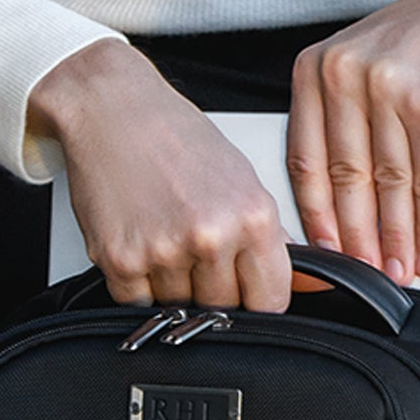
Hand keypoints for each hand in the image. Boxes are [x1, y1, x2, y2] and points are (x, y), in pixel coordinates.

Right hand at [31, 40, 290, 310]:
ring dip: (174, 288)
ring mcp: (164, 251)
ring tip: (166, 238)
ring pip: (180, 310)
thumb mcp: (244, 179)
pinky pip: (137, 304)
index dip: (260, 303)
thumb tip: (308, 284)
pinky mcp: (120, 260)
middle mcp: (212, 236)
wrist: (111, 110)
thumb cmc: (177, 138)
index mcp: (253, 216)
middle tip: (197, 252)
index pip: (271, 300)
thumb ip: (273, 237)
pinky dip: (138, 286)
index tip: (250, 296)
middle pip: (224, 309)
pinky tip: (141, 246)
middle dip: (214, 291)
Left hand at [288, 0, 419, 281]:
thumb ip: (343, 119)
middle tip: (364, 273)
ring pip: (387, 183)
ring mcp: (387, 87)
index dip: (315, 214)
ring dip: (396, 238)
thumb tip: (344, 205)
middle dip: (355, 237)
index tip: (324, 252)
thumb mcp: (360, 67)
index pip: (304, 158)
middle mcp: (343, 74)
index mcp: (314, 70)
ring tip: (400, 271)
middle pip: (345, 177)